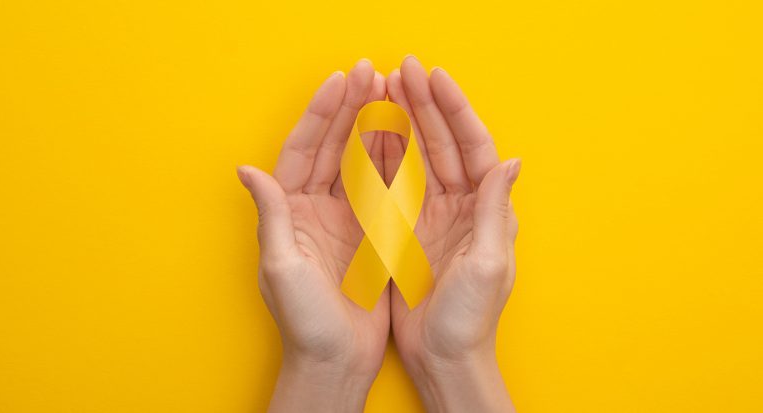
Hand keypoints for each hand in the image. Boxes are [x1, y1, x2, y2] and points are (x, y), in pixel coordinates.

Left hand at [237, 59, 389, 412]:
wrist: (335, 362)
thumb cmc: (303, 322)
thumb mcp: (281, 267)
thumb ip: (271, 216)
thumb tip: (246, 169)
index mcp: (289, 212)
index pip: (302, 150)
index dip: (321, 114)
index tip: (341, 82)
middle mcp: (314, 210)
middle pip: (332, 147)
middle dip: (350, 108)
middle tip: (372, 73)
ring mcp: (344, 219)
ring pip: (359, 161)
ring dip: (373, 126)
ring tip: (391, 92)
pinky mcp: (370, 234)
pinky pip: (382, 188)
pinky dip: (394, 160)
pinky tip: (405, 134)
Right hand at [385, 56, 520, 411]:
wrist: (443, 357)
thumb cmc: (470, 319)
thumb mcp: (488, 264)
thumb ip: (495, 212)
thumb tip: (511, 161)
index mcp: (485, 210)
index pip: (472, 146)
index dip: (454, 110)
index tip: (433, 79)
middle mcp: (460, 206)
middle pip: (442, 143)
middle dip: (423, 104)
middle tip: (402, 70)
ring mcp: (432, 215)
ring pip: (417, 156)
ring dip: (403, 121)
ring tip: (385, 89)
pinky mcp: (406, 229)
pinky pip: (394, 182)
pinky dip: (384, 155)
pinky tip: (371, 132)